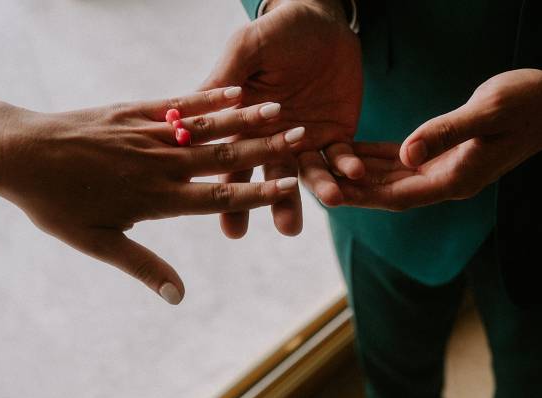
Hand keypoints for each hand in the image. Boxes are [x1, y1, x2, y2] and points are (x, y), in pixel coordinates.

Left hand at [0, 88, 303, 303]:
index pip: (218, 197)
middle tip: (301, 137)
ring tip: (280, 110)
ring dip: (246, 119)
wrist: (19, 155)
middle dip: (265, 148)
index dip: (257, 193)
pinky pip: (179, 104)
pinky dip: (209, 98)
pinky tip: (234, 92)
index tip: (290, 186)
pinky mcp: (134, 111)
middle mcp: (160, 164)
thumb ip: (144, 266)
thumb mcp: (98, 243)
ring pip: (207, 127)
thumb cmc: (57, 205)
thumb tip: (178, 297)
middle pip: (223, 156)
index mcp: (157, 199)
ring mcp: (149, 133)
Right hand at [201, 0, 362, 236]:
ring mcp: (305, 143)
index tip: (233, 230)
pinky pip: (342, 156)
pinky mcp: (336, 136)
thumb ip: (225, 80)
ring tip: (332, 201)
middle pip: (272, 180)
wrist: (320, 22)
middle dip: (280, 205)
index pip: (233, 166)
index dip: (233, 197)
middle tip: (288, 228)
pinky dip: (348, 165)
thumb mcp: (247, 51)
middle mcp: (272, 143)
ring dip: (321, 190)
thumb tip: (187, 111)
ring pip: (310, 175)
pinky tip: (354, 172)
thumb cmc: (276, 33)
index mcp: (243, 128)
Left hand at [302, 69, 541, 209]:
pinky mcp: (446, 154)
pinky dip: (378, 158)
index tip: (328, 194)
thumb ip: (445, 134)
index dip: (361, 195)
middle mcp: (447, 180)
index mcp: (456, 178)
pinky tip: (353, 151)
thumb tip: (407, 155)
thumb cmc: (525, 104)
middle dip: (352, 189)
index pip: (398, 195)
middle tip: (313, 185)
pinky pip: (405, 161)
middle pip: (388, 192)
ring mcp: (447, 169)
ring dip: (360, 175)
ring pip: (392, 178)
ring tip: (323, 170)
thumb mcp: (486, 113)